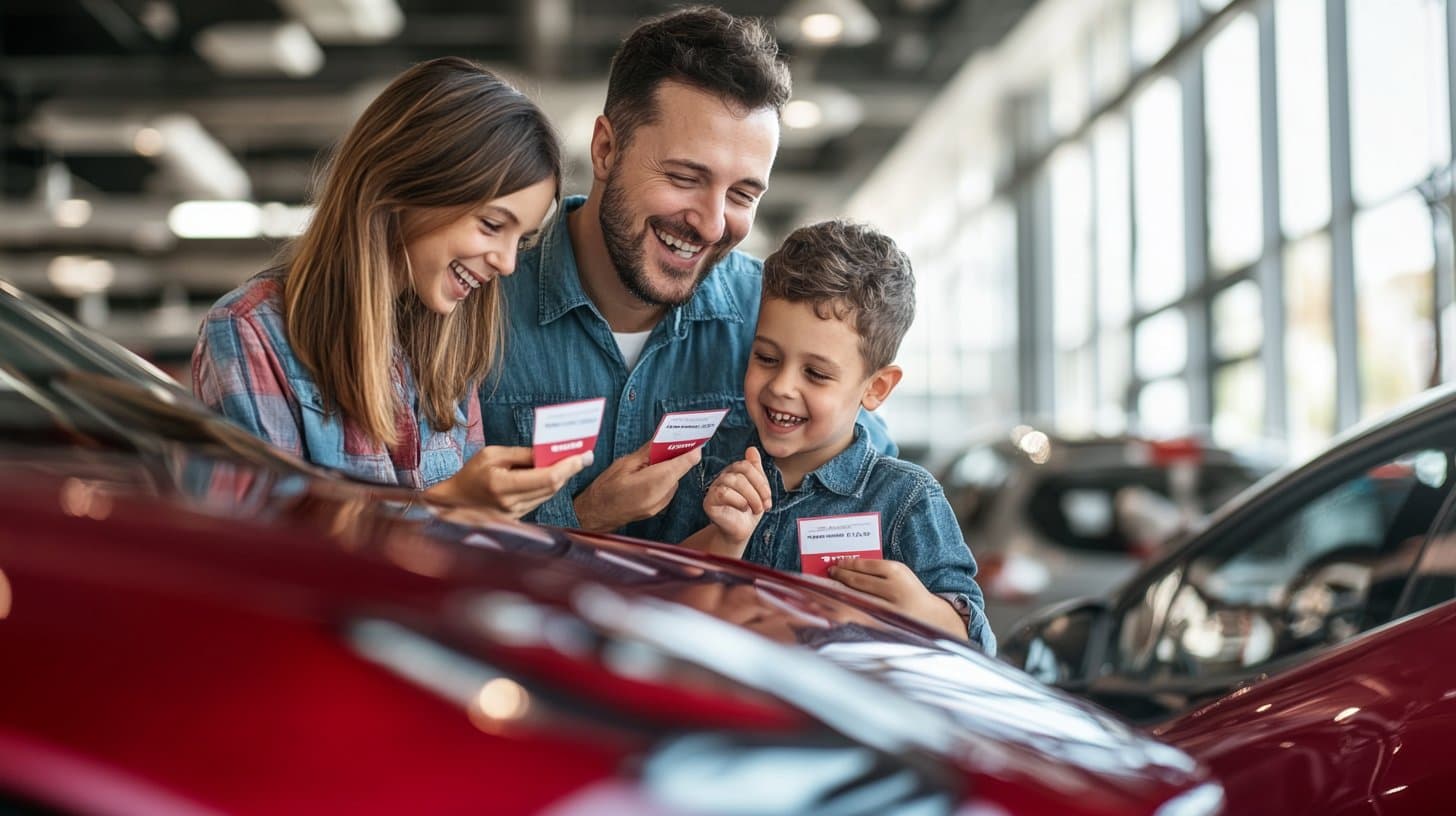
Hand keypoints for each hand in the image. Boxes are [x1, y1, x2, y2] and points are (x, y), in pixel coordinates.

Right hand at [424, 446, 590, 518]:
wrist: (454, 503)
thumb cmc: (471, 475)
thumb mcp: (493, 455)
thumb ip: (522, 454)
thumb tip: (548, 451)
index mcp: (503, 486)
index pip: (546, 478)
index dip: (568, 466)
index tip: (583, 455)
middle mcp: (511, 504)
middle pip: (552, 487)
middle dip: (570, 470)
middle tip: (584, 455)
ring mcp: (515, 515)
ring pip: (549, 494)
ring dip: (562, 477)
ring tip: (573, 461)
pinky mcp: (518, 519)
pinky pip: (541, 500)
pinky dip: (550, 486)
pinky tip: (555, 473)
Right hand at [572, 440, 701, 531]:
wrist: (595, 515)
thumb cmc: (606, 489)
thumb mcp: (626, 463)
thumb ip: (649, 452)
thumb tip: (664, 438)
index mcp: (655, 482)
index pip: (685, 463)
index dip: (692, 449)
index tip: (694, 439)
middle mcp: (663, 495)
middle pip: (679, 471)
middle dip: (674, 457)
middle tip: (665, 444)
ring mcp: (661, 505)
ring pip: (673, 480)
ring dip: (667, 469)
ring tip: (649, 462)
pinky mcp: (658, 509)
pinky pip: (667, 489)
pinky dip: (662, 480)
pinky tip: (647, 475)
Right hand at [703, 447, 770, 551]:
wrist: (740, 531)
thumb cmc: (749, 510)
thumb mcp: (758, 489)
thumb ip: (756, 469)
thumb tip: (752, 449)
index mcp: (734, 472)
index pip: (747, 465)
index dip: (761, 481)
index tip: (768, 498)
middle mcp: (723, 477)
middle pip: (742, 472)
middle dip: (758, 490)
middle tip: (764, 505)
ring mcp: (714, 488)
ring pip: (734, 481)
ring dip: (751, 497)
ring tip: (755, 509)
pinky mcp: (709, 501)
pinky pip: (723, 493)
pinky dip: (738, 501)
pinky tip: (743, 509)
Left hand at [829, 558, 965, 638]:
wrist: (930, 617)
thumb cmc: (910, 592)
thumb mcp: (900, 574)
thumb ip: (878, 570)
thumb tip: (849, 567)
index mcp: (897, 572)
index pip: (866, 566)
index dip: (848, 564)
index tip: (839, 563)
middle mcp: (892, 589)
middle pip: (858, 581)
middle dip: (841, 576)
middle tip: (831, 572)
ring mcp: (887, 608)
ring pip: (856, 598)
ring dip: (840, 592)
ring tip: (831, 587)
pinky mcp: (883, 623)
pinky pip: (860, 615)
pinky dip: (847, 609)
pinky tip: (840, 605)